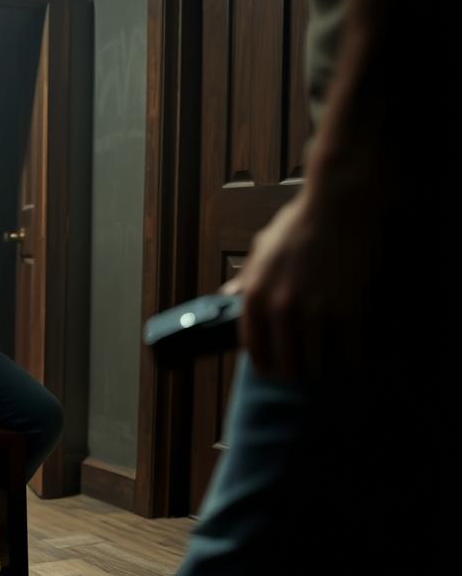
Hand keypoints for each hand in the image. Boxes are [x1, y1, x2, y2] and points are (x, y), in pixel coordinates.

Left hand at [222, 164, 385, 382]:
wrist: (338, 204)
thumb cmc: (298, 224)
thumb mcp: (261, 250)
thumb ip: (245, 278)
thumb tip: (225, 296)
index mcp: (255, 295)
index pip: (253, 349)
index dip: (265, 365)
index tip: (274, 369)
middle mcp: (280, 307)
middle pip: (285, 364)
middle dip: (295, 372)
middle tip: (305, 370)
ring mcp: (313, 311)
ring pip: (315, 364)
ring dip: (322, 369)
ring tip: (328, 366)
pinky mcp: (347, 310)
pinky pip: (347, 353)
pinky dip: (349, 362)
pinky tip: (351, 360)